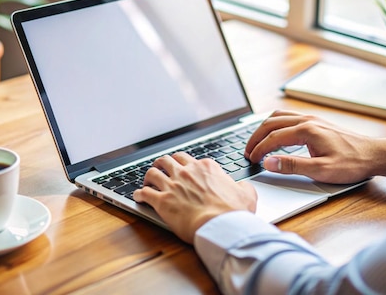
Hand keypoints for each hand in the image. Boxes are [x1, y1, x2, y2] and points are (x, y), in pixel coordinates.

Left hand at [133, 152, 256, 243]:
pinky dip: (139, 194)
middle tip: (161, 168)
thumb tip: (243, 186)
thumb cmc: (234, 212)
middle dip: (163, 163)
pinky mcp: (162, 201)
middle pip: (169, 160)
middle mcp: (187, 172)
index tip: (185, 171)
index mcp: (206, 168)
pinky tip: (138, 196)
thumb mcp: (247, 195)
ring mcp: (173, 185)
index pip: (191, 159)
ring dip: (148, 175)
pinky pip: (144, 193)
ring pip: (153, 171)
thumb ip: (243, 187)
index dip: (186, 165)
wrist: (220, 226)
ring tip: (147, 180)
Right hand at [245, 110, 385, 183]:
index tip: (251, 160)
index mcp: (306, 130)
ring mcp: (312, 118)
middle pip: (271, 122)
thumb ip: (292, 166)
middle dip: (256, 137)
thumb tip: (268, 162)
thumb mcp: (321, 170)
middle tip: (247, 151)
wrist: (374, 154)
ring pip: (279, 116)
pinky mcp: (317, 122)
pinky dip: (275, 124)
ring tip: (256, 142)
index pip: (273, 137)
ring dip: (264, 128)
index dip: (258, 149)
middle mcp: (307, 120)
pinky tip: (275, 134)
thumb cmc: (352, 163)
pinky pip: (288, 117)